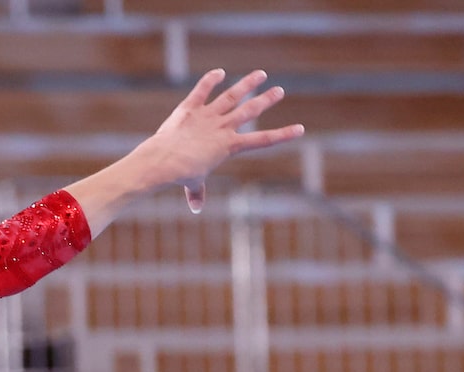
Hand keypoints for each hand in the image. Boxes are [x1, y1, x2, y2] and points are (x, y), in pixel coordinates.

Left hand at [140, 70, 304, 212]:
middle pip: (250, 111)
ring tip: (260, 74)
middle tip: (280, 90)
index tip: (300, 129)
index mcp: (229, 146)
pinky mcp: (190, 107)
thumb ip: (197, 192)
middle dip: (266, 100)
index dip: (283, 135)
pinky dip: (210, 80)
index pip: (262, 140)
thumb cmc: (180, 174)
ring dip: (247, 84)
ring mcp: (207, 115)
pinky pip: (202, 90)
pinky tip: (219, 72)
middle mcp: (222, 127)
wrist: (163, 161)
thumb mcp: (193, 183)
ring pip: (232, 95)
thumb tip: (196, 208)